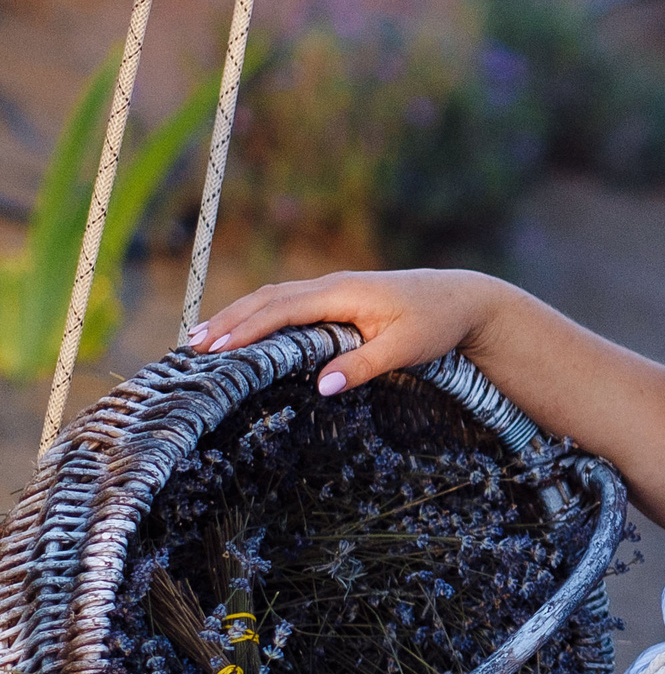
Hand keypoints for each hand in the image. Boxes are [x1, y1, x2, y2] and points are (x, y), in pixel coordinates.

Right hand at [186, 269, 505, 396]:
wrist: (462, 299)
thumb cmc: (436, 324)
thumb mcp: (405, 349)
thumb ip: (363, 366)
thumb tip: (321, 387)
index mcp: (342, 294)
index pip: (282, 309)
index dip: (246, 328)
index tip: (216, 348)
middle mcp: (331, 286)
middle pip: (267, 300)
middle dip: (229, 322)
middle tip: (192, 347)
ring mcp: (332, 290)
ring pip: (273, 298)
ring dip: (238, 316)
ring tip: (203, 340)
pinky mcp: (337, 299)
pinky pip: (287, 303)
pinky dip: (259, 315)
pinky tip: (243, 331)